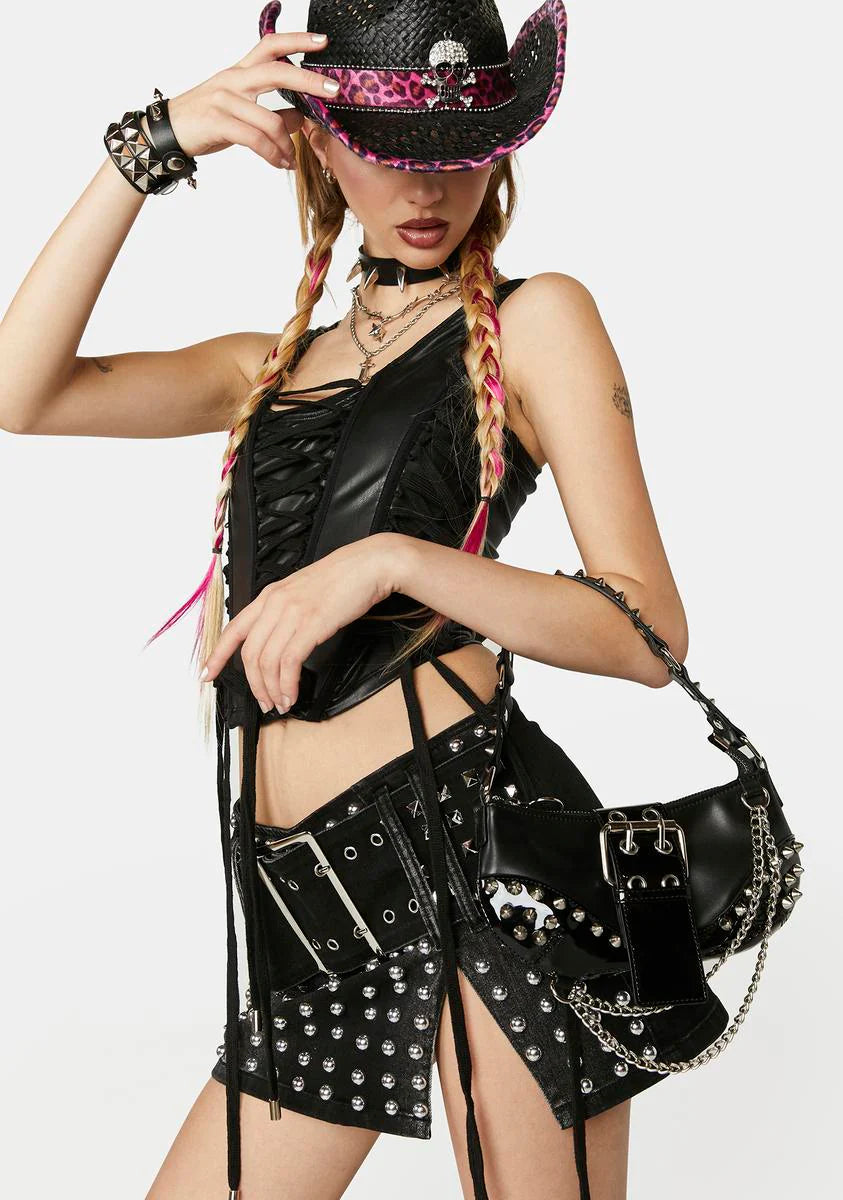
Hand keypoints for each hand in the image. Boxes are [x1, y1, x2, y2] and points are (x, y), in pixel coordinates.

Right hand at [164, 30, 340, 169]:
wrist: (168, 133)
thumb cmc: (205, 121)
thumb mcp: (240, 112)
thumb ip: (272, 112)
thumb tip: (301, 116)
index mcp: (240, 71)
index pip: (270, 46)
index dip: (297, 40)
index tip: (323, 42)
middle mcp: (234, 79)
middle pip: (277, 71)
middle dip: (309, 80)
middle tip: (333, 90)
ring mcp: (225, 99)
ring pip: (271, 120)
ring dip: (288, 144)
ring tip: (291, 159)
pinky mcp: (218, 122)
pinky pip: (256, 140)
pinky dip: (274, 155)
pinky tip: (281, 163)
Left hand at [200, 533, 406, 713]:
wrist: (369, 565)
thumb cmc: (342, 579)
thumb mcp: (302, 591)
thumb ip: (285, 611)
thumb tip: (278, 640)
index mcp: (269, 595)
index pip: (233, 629)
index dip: (217, 655)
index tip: (207, 673)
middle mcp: (275, 603)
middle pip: (249, 653)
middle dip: (253, 684)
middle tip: (263, 701)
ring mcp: (292, 613)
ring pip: (267, 662)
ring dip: (272, 689)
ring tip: (281, 703)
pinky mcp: (311, 625)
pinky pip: (289, 663)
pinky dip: (288, 685)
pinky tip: (293, 694)